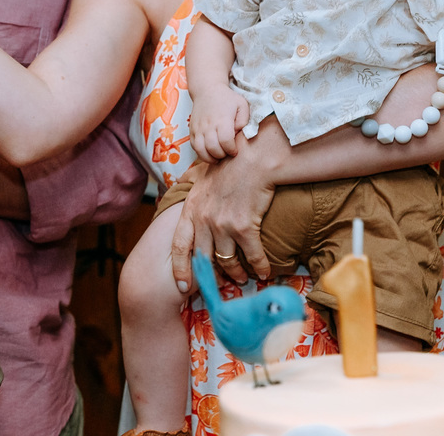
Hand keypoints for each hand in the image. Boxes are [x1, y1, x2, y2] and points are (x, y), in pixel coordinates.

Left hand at [171, 120, 285, 289]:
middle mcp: (203, 219)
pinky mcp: (243, 226)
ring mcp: (222, 223)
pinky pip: (252, 255)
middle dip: (211, 277)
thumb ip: (194, 187)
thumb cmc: (230, 164)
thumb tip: (188, 187)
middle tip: (219, 286)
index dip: (180, 268)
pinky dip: (260, 267)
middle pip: (202, 258)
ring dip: (236, 273)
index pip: (179, 245)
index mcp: (190, 209)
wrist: (253, 157)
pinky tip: (265, 272)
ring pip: (226, 260)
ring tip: (243, 278)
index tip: (181, 286)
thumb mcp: (202, 175)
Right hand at [189, 86, 249, 162]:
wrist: (207, 90)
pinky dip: (201, 153)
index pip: (226, 141)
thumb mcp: (242, 105)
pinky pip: (194, 146)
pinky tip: (209, 153)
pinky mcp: (192, 130)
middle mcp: (208, 125)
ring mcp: (198, 128)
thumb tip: (237, 134)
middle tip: (227, 153)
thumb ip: (244, 121)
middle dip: (222, 155)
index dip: (231, 150)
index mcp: (222, 119)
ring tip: (218, 157)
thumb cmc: (227, 99)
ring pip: (201, 150)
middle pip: (213, 148)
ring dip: (210, 157)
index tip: (235, 150)